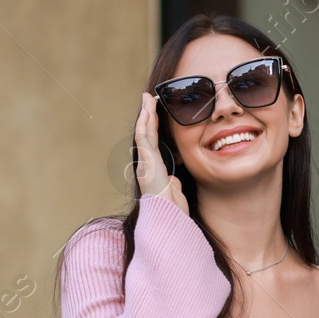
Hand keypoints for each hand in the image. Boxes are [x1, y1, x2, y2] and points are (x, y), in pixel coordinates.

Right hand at [134, 92, 187, 213]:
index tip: (155, 112)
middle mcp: (146, 164)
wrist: (168, 219)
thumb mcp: (174, 193)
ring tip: (148, 98)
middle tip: (148, 99)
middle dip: (147, 115)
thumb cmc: (172, 211)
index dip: (153, 126)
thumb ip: (173, 183)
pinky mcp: (147, 161)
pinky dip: (145, 122)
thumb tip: (174, 181)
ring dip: (146, 114)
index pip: (152, 142)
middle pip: (145, 134)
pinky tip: (148, 109)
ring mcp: (145, 162)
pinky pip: (144, 137)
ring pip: (143, 132)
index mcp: (153, 169)